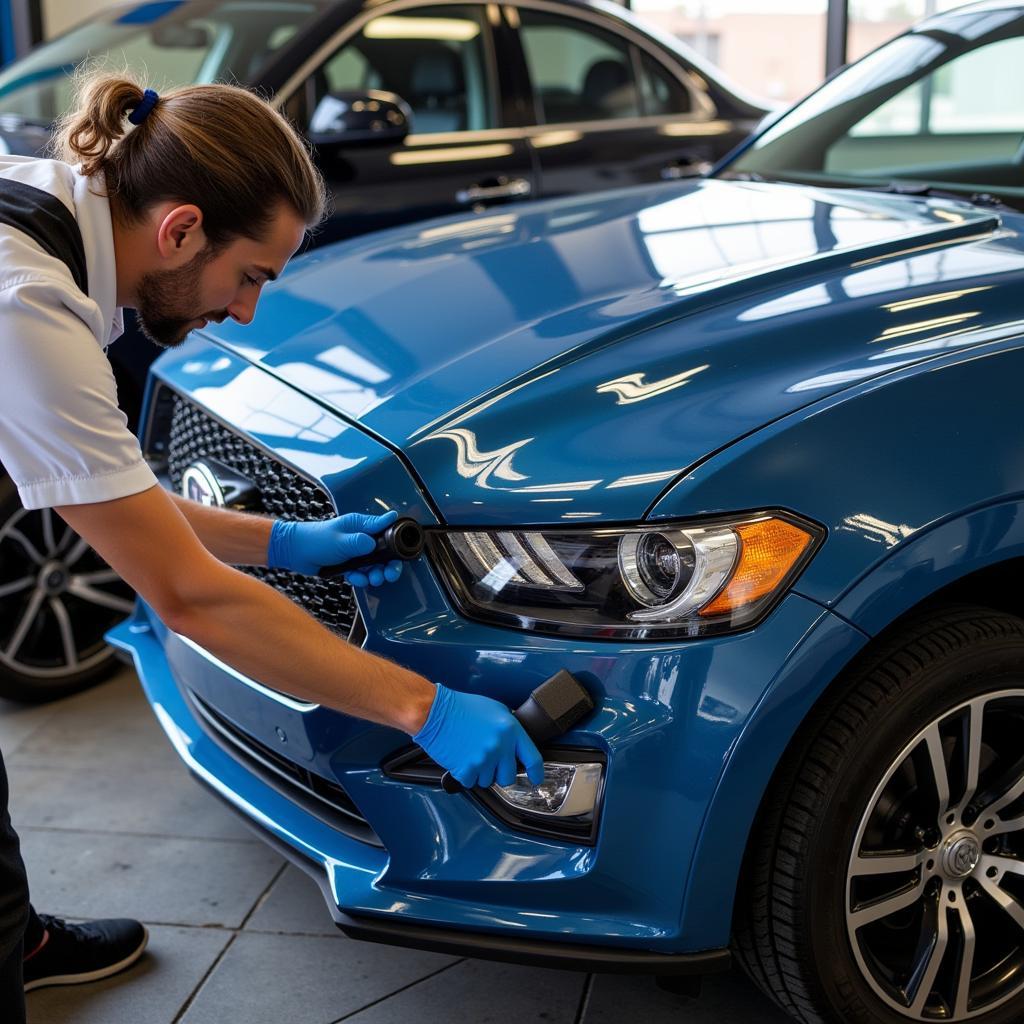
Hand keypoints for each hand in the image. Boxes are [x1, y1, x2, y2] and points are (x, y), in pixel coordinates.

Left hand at [268, 510, 403, 584]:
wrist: (294, 553)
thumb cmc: (315, 540)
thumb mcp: (341, 540)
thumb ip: (364, 536)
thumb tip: (388, 521)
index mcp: (361, 525)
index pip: (387, 531)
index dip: (396, 544)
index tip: (399, 556)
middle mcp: (361, 538)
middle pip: (385, 553)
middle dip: (388, 565)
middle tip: (388, 574)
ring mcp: (356, 552)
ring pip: (375, 565)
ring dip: (376, 574)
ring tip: (372, 579)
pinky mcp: (350, 564)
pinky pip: (362, 573)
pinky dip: (361, 578)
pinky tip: (355, 578)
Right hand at [412, 684, 544, 789]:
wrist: (434, 712)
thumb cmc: (461, 708)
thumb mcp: (494, 709)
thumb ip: (508, 728)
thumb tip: (515, 742)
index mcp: (511, 730)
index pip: (533, 758)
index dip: (536, 772)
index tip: (536, 778)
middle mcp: (500, 746)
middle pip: (509, 776)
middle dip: (500, 772)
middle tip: (489, 761)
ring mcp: (484, 759)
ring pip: (489, 781)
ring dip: (481, 773)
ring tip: (471, 754)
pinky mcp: (466, 769)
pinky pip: (471, 782)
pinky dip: (466, 775)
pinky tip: (461, 759)